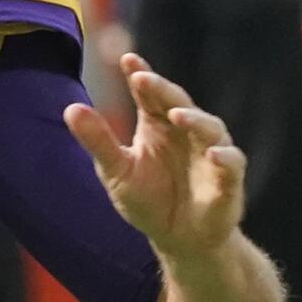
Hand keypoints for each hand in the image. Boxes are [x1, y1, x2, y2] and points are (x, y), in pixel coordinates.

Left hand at [64, 52, 246, 258]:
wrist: (179, 241)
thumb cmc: (149, 200)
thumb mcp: (117, 171)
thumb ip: (98, 141)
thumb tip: (70, 109)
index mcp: (157, 124)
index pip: (148, 93)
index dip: (140, 75)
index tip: (127, 60)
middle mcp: (186, 131)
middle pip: (178, 102)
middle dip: (162, 89)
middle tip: (144, 79)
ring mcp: (210, 151)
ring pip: (210, 127)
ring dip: (195, 119)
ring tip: (177, 115)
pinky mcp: (229, 179)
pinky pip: (232, 163)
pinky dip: (224, 158)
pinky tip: (212, 154)